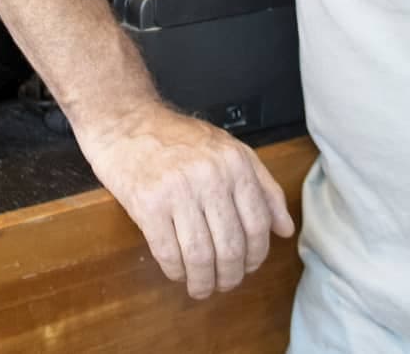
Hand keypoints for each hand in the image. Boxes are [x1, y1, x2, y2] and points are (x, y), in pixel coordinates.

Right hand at [74, 101, 295, 298]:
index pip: (257, 225)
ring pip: (200, 256)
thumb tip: (285, 229)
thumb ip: (263, 187)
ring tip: (201, 286)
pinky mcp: (147, 204)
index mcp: (234, 163)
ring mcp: (177, 190)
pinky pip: (168, 252)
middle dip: (230, 276)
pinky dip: (175, 271)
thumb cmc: (177, 138)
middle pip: (230, 246)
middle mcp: (209, 176)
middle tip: (224, 283)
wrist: (125, 122)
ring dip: (203, 281)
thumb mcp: (229, 150)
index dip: (256, 256)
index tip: (248, 267)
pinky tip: (177, 272)